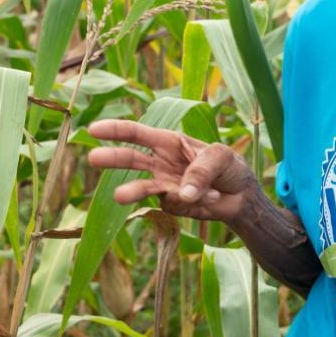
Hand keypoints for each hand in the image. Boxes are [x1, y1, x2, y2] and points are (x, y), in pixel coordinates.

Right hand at [87, 119, 259, 221]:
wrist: (242, 197)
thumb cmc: (229, 167)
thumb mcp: (221, 157)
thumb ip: (201, 170)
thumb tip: (181, 194)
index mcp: (169, 142)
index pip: (137, 134)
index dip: (115, 130)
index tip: (94, 130)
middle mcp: (161, 163)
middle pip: (130, 159)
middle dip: (111, 158)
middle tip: (93, 159)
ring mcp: (164, 185)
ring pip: (142, 187)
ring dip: (131, 191)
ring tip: (118, 196)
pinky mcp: (172, 206)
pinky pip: (175, 204)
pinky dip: (194, 200)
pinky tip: (212, 197)